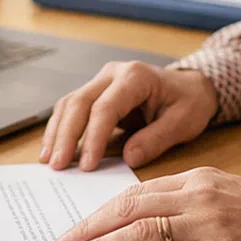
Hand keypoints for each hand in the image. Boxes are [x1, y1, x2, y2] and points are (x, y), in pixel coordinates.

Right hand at [39, 61, 217, 170]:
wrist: (191, 87)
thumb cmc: (189, 102)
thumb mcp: (184, 122)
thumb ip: (156, 138)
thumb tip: (129, 158)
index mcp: (135, 77)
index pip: (106, 107)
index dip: (94, 137)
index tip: (86, 166)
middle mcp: (113, 74)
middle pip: (79, 102)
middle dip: (65, 136)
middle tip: (57, 166)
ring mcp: (101, 81)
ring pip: (69, 104)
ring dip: (57, 133)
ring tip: (49, 162)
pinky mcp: (96, 93)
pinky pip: (71, 109)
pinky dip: (60, 129)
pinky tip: (53, 150)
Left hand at [54, 167, 240, 240]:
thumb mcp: (231, 195)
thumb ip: (193, 202)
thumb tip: (151, 221)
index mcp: (200, 177)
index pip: (137, 192)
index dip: (102, 210)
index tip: (78, 225)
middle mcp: (200, 194)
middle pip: (130, 208)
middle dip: (90, 227)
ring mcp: (210, 222)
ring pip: (141, 232)